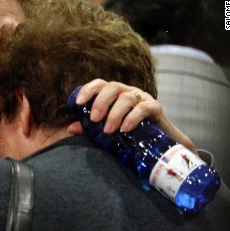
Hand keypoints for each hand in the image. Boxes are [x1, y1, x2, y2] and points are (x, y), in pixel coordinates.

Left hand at [67, 79, 196, 153]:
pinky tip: (125, 129)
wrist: (159, 146)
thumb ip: (89, 129)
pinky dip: (132, 117)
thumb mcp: (106, 132)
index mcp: (114, 95)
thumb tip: (70, 128)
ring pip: (127, 97)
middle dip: (101, 102)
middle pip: (112, 87)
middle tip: (94, 120)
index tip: (77, 104)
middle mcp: (128, 92)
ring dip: (115, 113)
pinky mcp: (155, 108)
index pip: (100, 84)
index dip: (88, 90)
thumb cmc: (128, 135)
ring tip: (108, 130)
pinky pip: (143, 107)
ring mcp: (143, 98)